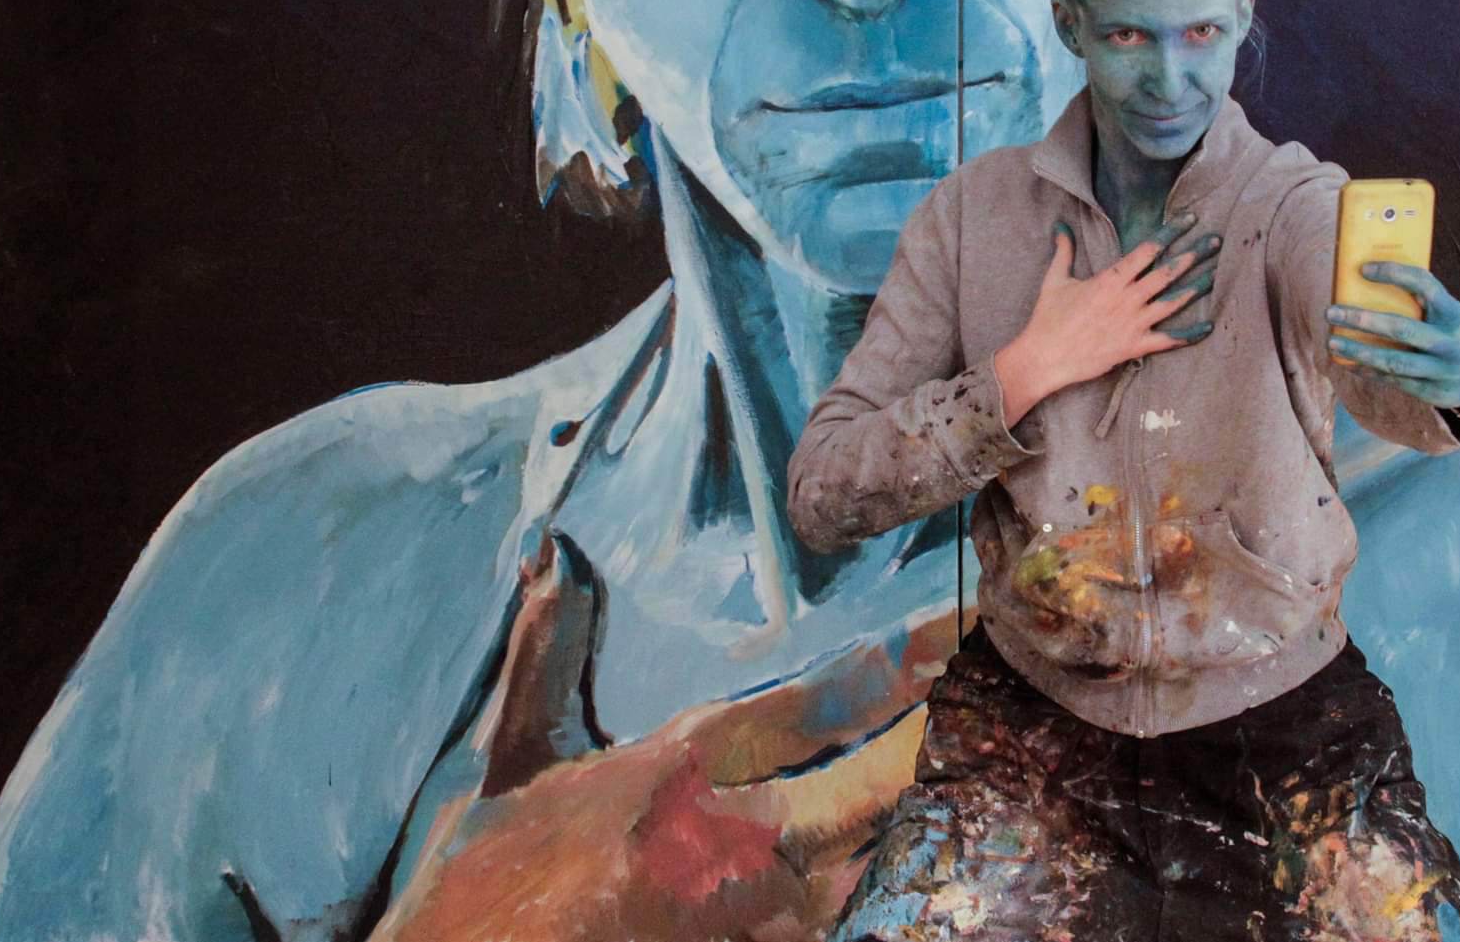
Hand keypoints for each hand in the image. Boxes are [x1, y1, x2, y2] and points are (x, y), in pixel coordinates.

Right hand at [369, 535, 949, 941]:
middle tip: (983, 688)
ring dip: (914, 809)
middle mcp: (736, 838)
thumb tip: (551, 554)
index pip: (823, 698)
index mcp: (681, 767)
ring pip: (877, 854)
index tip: (958, 623)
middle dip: (934, 734)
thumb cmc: (476, 887)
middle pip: (883, 778)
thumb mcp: (505, 764)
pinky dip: (875, 883)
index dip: (902, 660)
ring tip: (964, 757)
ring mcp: (757, 920)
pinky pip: (844, 920)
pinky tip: (893, 850)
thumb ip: (546, 655)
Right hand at [993, 216, 1219, 424]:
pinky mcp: (1135, 346)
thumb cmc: (1048, 318)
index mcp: (1110, 280)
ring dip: (1197, 287)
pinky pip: (1168, 340)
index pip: (1147, 249)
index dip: (1171, 233)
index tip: (1189, 219)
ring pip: (1173, 302)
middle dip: (1193, 255)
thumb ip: (1064, 251)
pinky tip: (1209, 326)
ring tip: (1218, 273)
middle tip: (1216, 241)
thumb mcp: (1054, 279)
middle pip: (1167, 272)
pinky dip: (1190, 334)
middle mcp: (1127, 299)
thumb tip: (1061, 226)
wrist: (1045, 357)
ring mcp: (1133, 323)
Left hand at [1326, 262, 1459, 409]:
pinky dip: (1367, 371)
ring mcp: (1442, 370)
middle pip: (1402, 329)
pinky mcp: (1432, 392)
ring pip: (1394, 362)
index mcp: (1453, 313)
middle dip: (1363, 320)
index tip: (1363, 269)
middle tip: (1331, 312)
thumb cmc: (1446, 329)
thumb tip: (1364, 276)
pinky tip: (1348, 362)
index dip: (1395, 274)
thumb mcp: (1443, 312)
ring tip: (1332, 341)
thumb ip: (1417, 298)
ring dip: (1359, 351)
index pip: (1425, 285)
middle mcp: (1450, 342)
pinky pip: (1393, 381)